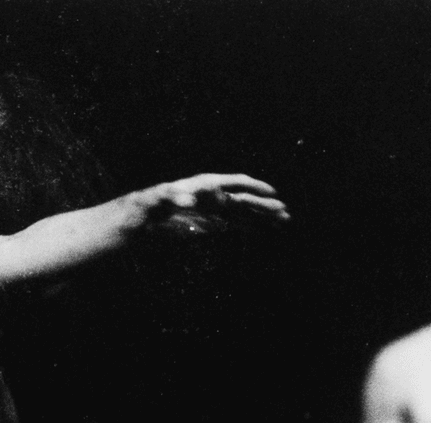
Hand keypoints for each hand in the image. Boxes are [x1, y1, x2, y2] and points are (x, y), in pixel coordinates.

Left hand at [138, 174, 289, 235]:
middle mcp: (214, 195)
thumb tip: (188, 201)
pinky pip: (235, 222)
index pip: (236, 184)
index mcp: (206, 186)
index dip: (254, 188)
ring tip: (283, 222)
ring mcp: (214, 208)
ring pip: (244, 211)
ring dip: (262, 217)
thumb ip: (174, 199)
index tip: (272, 194)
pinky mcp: (212, 220)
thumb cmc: (150, 205)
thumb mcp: (159, 201)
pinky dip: (250, 226)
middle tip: (285, 215)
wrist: (144, 215)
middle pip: (245, 199)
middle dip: (265, 207)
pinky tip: (262, 229)